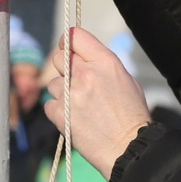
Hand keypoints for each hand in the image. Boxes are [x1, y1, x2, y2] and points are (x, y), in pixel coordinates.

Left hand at [44, 27, 151, 180]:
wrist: (129, 146)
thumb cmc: (132, 114)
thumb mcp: (126, 79)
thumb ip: (102, 65)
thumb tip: (85, 59)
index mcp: (105, 62)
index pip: (75, 36)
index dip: (68, 40)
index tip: (68, 47)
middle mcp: (86, 74)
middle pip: (58, 57)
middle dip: (64, 66)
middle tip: (74, 80)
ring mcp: (71, 94)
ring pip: (52, 82)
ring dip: (62, 91)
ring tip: (79, 104)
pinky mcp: (60, 114)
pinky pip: (49, 104)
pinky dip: (58, 110)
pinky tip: (73, 117)